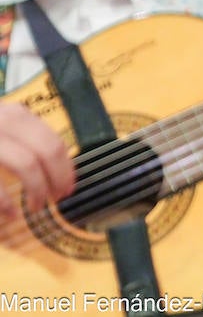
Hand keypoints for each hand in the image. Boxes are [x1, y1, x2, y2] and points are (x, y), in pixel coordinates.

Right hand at [0, 104, 73, 221]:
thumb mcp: (4, 130)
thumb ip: (25, 142)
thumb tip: (59, 170)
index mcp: (14, 116)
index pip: (53, 142)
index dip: (66, 168)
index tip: (69, 187)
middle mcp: (2, 121)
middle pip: (45, 151)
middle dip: (57, 179)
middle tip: (57, 199)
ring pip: (26, 163)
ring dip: (36, 189)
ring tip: (36, 207)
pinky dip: (5, 201)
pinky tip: (10, 213)